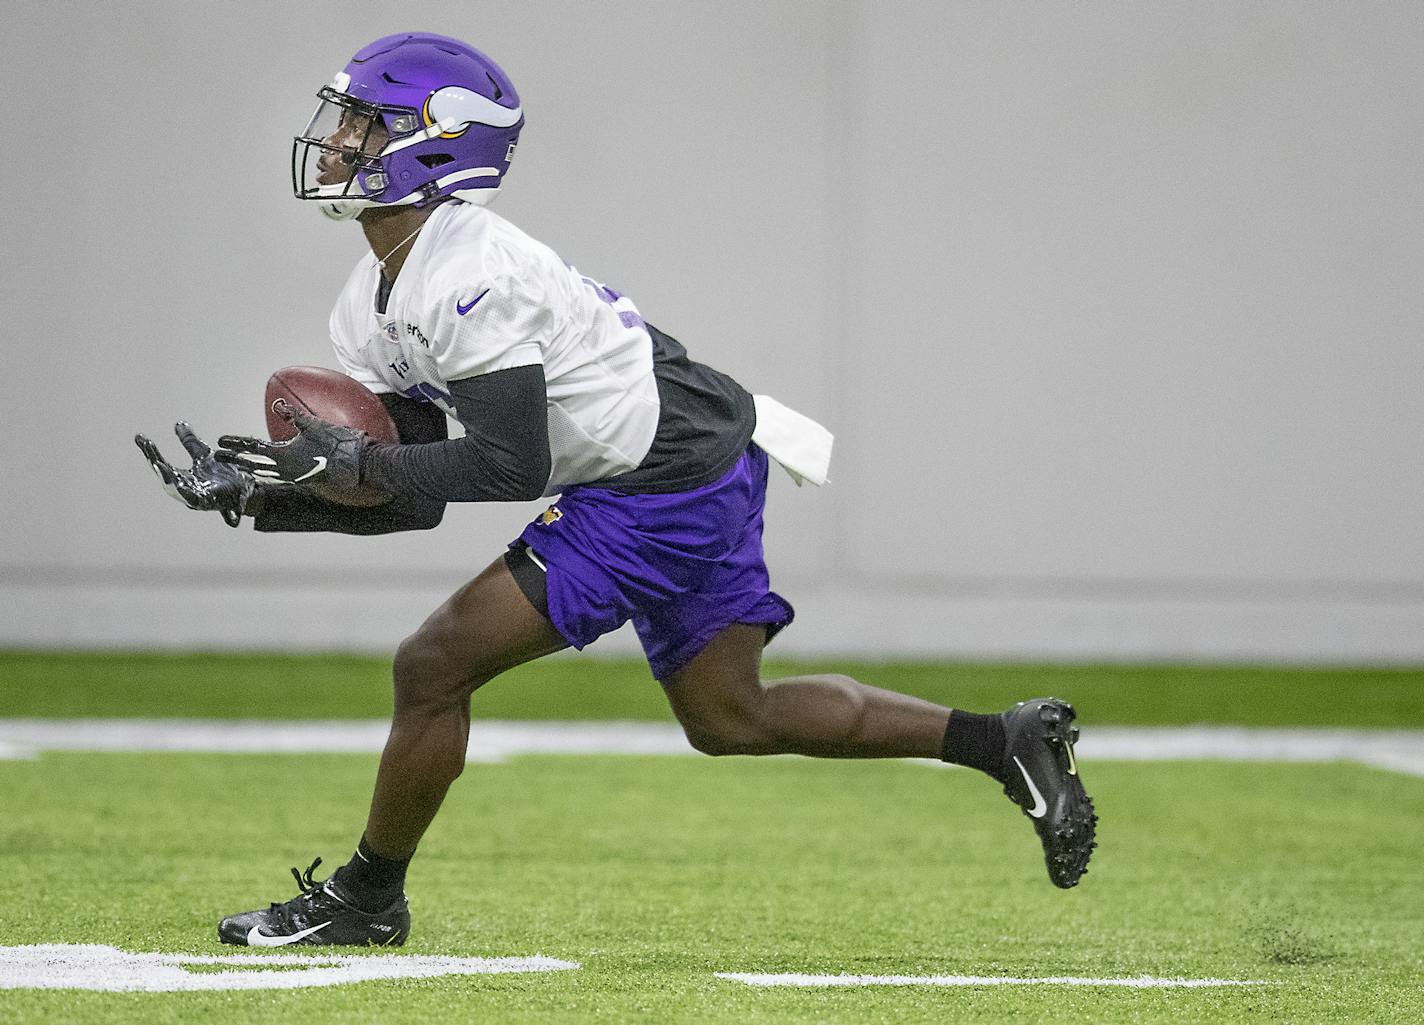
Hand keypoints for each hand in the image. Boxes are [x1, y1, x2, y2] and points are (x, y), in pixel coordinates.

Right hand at [135, 422, 254, 527]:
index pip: (160, 463)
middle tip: (147, 445)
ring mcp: (196, 497)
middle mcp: (185, 489)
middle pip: (165, 476)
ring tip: (158, 463)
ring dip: (166, 477)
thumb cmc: (222, 476)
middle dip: (155, 461)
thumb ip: (190, 442)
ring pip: (176, 489)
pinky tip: (180, 484)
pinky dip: (187, 493)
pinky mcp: (209, 503)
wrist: (244, 489)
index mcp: (181, 478)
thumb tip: (179, 424)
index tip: (139, 436)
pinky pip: (196, 499)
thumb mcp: (204, 455)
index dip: (150, 450)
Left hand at [216, 405, 365, 489]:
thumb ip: (293, 416)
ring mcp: (295, 477)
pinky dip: (269, 474)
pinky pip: (280, 477)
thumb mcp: (314, 425)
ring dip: (251, 469)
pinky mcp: (305, 480)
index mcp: (284, 456)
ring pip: (266, 474)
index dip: (235, 444)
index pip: (253, 448)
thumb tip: (277, 404)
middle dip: (236, 460)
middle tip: (219, 457)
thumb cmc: (339, 444)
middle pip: (254, 465)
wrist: (360, 465)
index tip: (220, 443)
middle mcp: (285, 470)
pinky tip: (269, 472)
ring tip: (239, 467)